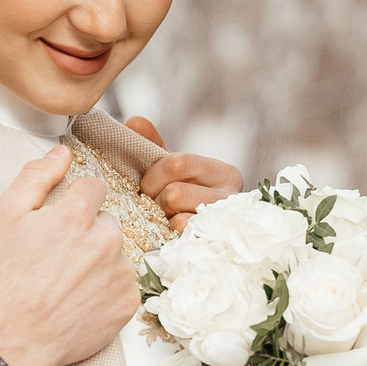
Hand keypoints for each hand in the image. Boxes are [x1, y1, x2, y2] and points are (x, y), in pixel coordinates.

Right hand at [0, 145, 136, 365]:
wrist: (10, 338)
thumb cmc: (2, 281)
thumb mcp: (3, 216)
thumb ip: (35, 176)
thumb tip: (61, 153)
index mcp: (77, 216)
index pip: (93, 188)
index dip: (73, 203)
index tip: (60, 222)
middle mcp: (106, 241)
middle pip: (106, 222)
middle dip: (87, 232)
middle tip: (57, 258)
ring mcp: (120, 274)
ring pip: (116, 253)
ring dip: (98, 261)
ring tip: (66, 282)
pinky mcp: (127, 303)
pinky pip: (123, 284)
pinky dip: (107, 289)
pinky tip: (80, 300)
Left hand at [123, 117, 242, 231]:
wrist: (201, 235)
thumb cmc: (185, 196)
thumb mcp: (172, 169)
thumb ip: (153, 145)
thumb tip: (135, 122)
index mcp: (223, 173)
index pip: (178, 163)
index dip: (153, 176)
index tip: (146, 185)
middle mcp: (231, 198)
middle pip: (175, 193)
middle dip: (155, 199)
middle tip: (154, 203)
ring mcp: (223, 224)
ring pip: (177, 215)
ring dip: (162, 218)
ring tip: (164, 217)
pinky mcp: (212, 244)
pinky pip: (179, 238)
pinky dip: (168, 234)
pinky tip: (169, 232)